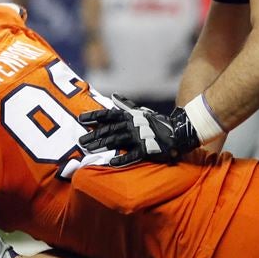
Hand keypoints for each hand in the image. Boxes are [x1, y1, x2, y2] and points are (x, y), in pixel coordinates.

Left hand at [77, 95, 198, 166]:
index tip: (80, 119)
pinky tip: (111, 162)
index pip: (109, 114)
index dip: (94, 116)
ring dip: (102, 145)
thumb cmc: (157, 122)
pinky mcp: (147, 149)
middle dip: (94, 135)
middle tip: (80, 141)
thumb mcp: (141, 111)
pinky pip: (133, 154)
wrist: (178, 132)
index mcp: (130, 116)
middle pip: (109, 129)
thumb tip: (114, 96)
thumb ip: (126, 105)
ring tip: (89, 150)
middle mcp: (133, 125)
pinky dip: (122, 158)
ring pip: (117, 140)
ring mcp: (140, 137)